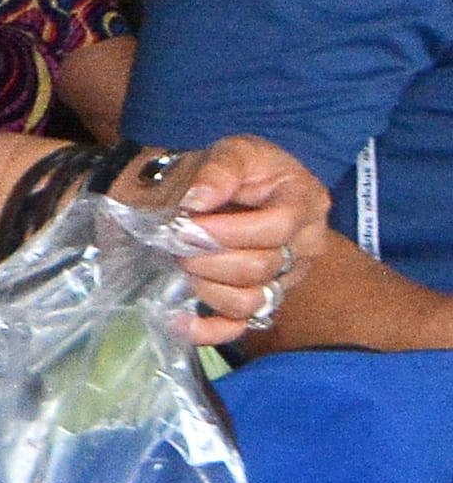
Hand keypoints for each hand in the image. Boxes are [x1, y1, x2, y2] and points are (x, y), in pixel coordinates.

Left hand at [116, 135, 331, 340]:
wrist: (216, 190)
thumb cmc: (231, 171)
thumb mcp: (231, 151)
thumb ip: (219, 170)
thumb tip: (199, 200)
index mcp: (305, 202)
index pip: (278, 227)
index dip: (228, 231)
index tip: (190, 224)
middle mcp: (305, 244)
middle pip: (262, 267)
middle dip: (210, 257)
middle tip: (178, 243)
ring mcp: (285, 278)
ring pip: (251, 300)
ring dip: (207, 286)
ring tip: (184, 263)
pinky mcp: (261, 302)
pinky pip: (238, 328)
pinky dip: (205, 330)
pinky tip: (176, 318)